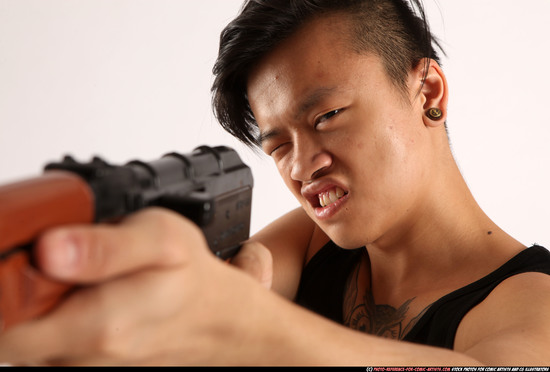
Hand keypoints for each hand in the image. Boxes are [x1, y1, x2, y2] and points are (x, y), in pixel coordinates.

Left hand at [0, 207, 269, 365]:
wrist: (217, 319)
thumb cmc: (190, 277)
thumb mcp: (160, 239)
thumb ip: (104, 246)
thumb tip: (49, 250)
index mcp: (99, 326)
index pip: (4, 320)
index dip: (6, 282)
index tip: (29, 256)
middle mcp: (85, 360)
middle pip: (10, 330)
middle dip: (22, 292)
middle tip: (59, 260)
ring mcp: (84, 369)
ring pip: (28, 339)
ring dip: (41, 306)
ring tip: (81, 279)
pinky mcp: (87, 369)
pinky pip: (50, 346)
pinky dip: (57, 320)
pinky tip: (88, 300)